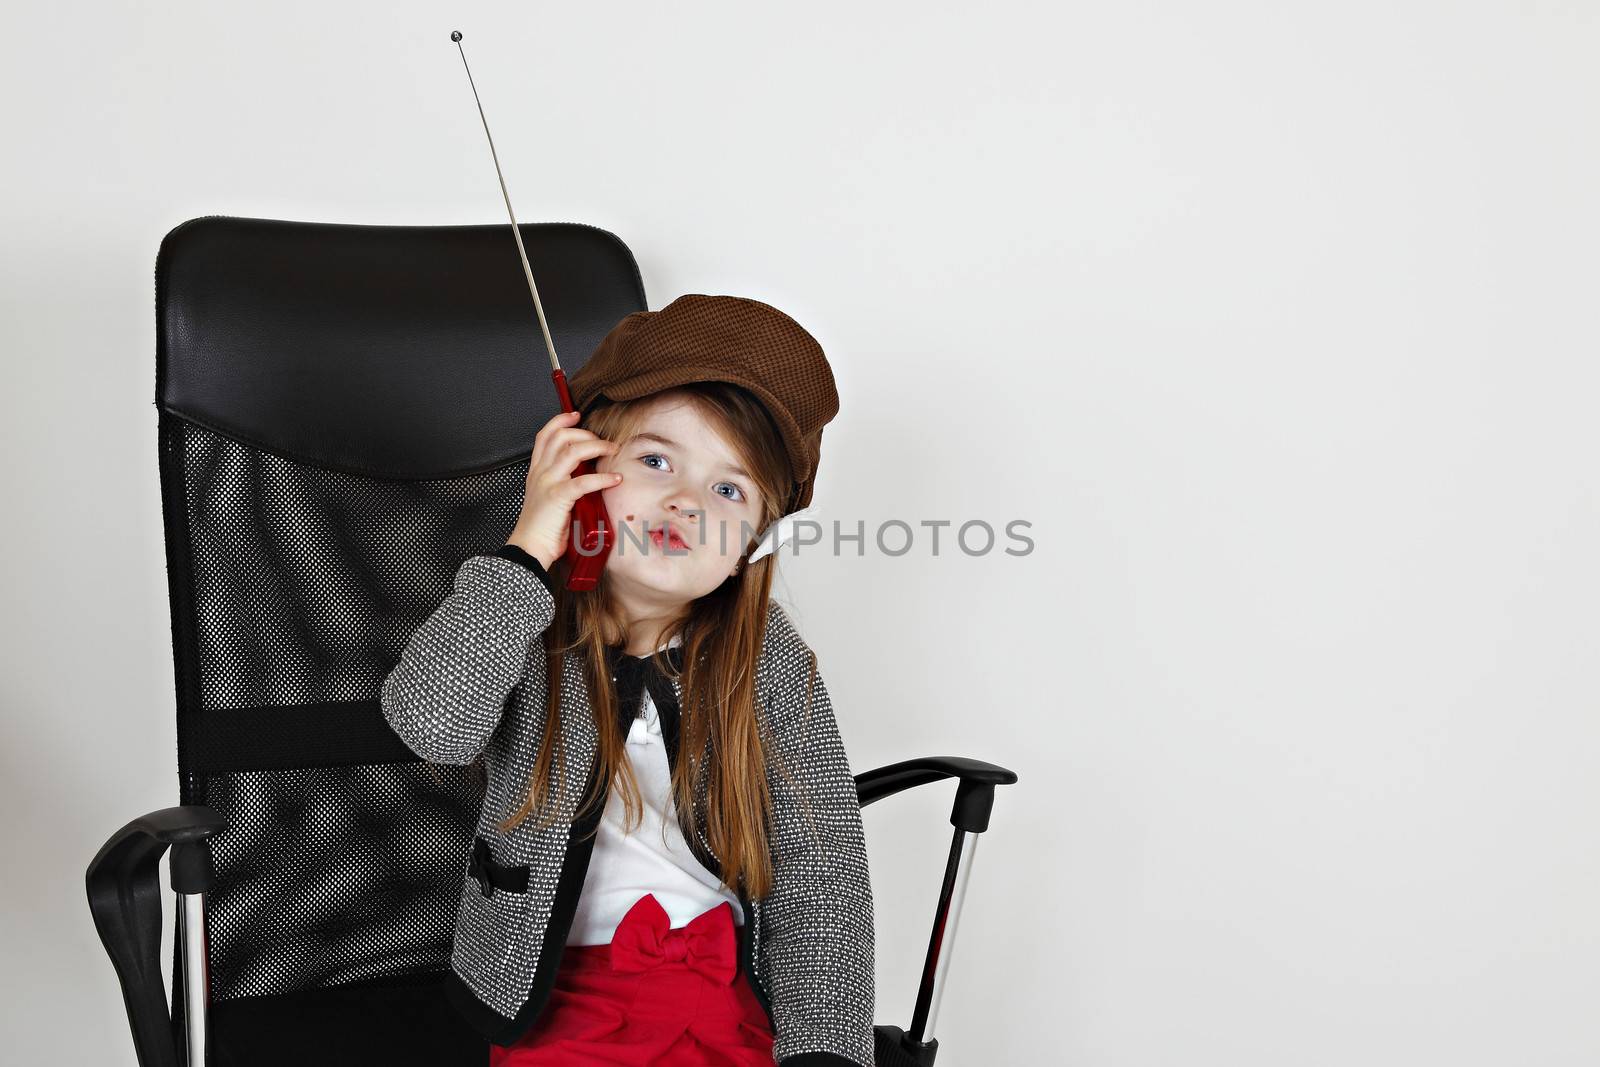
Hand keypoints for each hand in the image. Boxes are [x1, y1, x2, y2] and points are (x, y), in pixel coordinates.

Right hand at [505, 410, 621, 569]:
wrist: (529, 548)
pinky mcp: (558, 497)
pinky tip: (615, 479)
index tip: (576, 415)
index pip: (545, 435)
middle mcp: (540, 472)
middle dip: (586, 434)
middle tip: (603, 443)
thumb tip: (588, 472)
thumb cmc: (542, 528)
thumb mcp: (549, 497)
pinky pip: (584, 481)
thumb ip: (562, 481)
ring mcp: (548, 483)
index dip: (560, 421)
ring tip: (612, 452)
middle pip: (561, 437)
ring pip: (573, 451)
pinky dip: (603, 477)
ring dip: (597, 447)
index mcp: (536, 471)